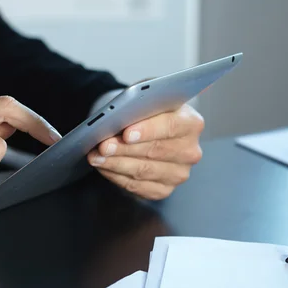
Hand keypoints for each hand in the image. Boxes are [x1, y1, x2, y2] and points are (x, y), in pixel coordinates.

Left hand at [87, 104, 203, 199]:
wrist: (150, 126)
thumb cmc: (148, 110)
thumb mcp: (146, 98)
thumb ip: (139, 103)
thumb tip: (119, 116)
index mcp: (191, 123)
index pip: (171, 126)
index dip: (148, 130)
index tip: (127, 134)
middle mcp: (190, 151)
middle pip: (154, 151)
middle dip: (124, 149)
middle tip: (103, 146)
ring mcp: (179, 173)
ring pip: (143, 171)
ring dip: (115, 164)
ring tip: (96, 156)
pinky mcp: (164, 189)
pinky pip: (137, 186)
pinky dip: (116, 176)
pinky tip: (103, 167)